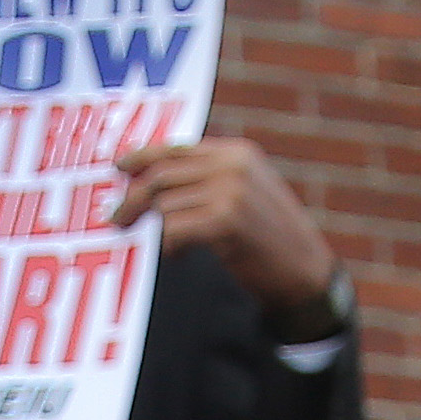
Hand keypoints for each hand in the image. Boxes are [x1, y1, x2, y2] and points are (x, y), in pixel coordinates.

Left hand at [115, 136, 340, 325]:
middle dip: (133, 199)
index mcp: (237, 153)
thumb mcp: (246, 194)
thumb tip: (156, 183)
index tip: (119, 169)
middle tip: (116, 219)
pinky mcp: (225, 220)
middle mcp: (232, 165)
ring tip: (175, 246)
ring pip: (164, 204)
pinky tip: (180, 254)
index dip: (142, 157)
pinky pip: (173, 228)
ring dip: (161, 230)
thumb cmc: (270, 240)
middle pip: (162, 175)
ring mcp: (230, 190)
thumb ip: (210, 179)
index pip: (176, 148)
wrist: (303, 271)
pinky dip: (170, 244)